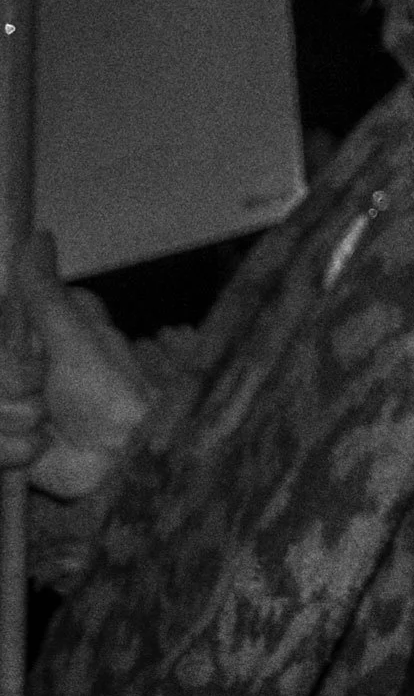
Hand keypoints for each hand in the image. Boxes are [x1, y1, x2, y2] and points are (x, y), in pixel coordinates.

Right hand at [1, 232, 155, 499]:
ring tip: (46, 427)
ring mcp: (11, 402)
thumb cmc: (111, 394)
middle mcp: (22, 362)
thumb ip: (45, 294)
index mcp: (40, 329)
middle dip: (8, 391)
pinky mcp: (6, 440)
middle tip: (43, 399)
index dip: (8, 358)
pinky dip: (11, 450)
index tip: (33, 367)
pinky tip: (39, 449)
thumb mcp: (74, 338)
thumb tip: (38, 236)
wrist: (121, 458)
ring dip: (11, 423)